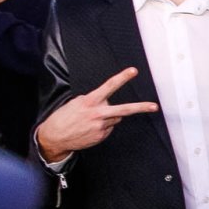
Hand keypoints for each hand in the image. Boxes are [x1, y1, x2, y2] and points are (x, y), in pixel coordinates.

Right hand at [34, 67, 159, 163]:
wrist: (54, 137)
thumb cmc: (64, 118)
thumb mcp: (76, 103)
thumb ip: (94, 101)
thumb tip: (107, 103)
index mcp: (90, 102)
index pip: (109, 86)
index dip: (122, 77)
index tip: (133, 71)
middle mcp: (98, 114)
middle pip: (124, 109)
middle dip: (140, 108)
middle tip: (154, 106)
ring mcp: (101, 126)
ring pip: (115, 118)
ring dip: (108, 117)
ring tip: (91, 120)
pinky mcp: (102, 136)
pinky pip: (109, 128)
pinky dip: (103, 126)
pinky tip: (90, 127)